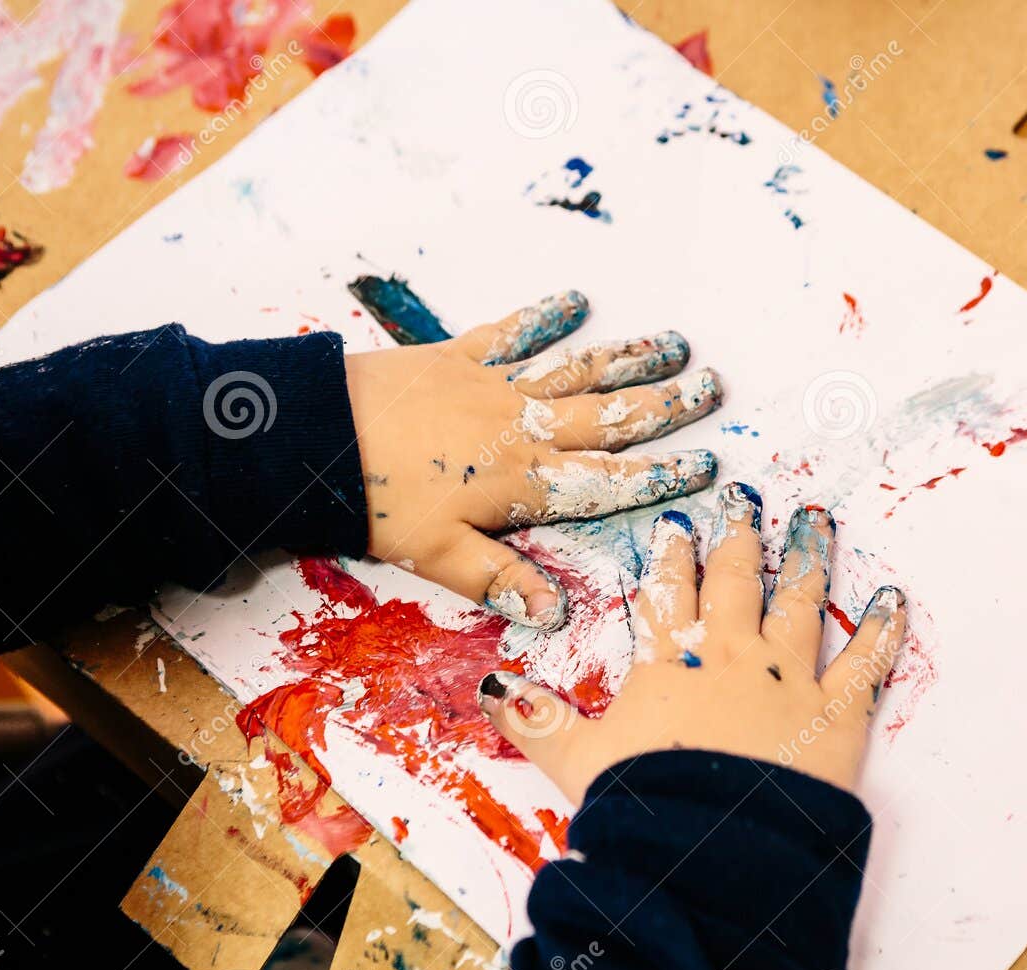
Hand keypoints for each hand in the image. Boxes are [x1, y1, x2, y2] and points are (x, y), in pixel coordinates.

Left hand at [347, 290, 721, 629]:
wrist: (314, 435)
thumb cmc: (375, 503)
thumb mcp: (438, 556)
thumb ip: (501, 579)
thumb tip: (556, 612)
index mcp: (522, 482)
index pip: (607, 482)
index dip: (660, 475)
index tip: (705, 464)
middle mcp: (520, 429)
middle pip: (607, 417)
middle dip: (664, 406)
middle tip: (712, 388)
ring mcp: (492, 387)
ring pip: (575, 371)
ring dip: (626, 358)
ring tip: (672, 345)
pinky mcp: (456, 358)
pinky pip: (513, 333)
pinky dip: (545, 316)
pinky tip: (575, 301)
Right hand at [475, 481, 908, 798]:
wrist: (710, 854)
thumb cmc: (644, 808)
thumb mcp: (576, 762)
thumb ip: (537, 721)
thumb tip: (493, 688)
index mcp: (669, 665)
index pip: (668, 595)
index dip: (673, 556)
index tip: (680, 522)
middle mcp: (730, 656)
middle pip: (734, 583)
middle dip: (738, 539)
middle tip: (745, 501)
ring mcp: (788, 680)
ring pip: (800, 604)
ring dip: (808, 560)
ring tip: (815, 522)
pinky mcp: (837, 716)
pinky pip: (866, 664)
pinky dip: (883, 631)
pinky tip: (894, 599)